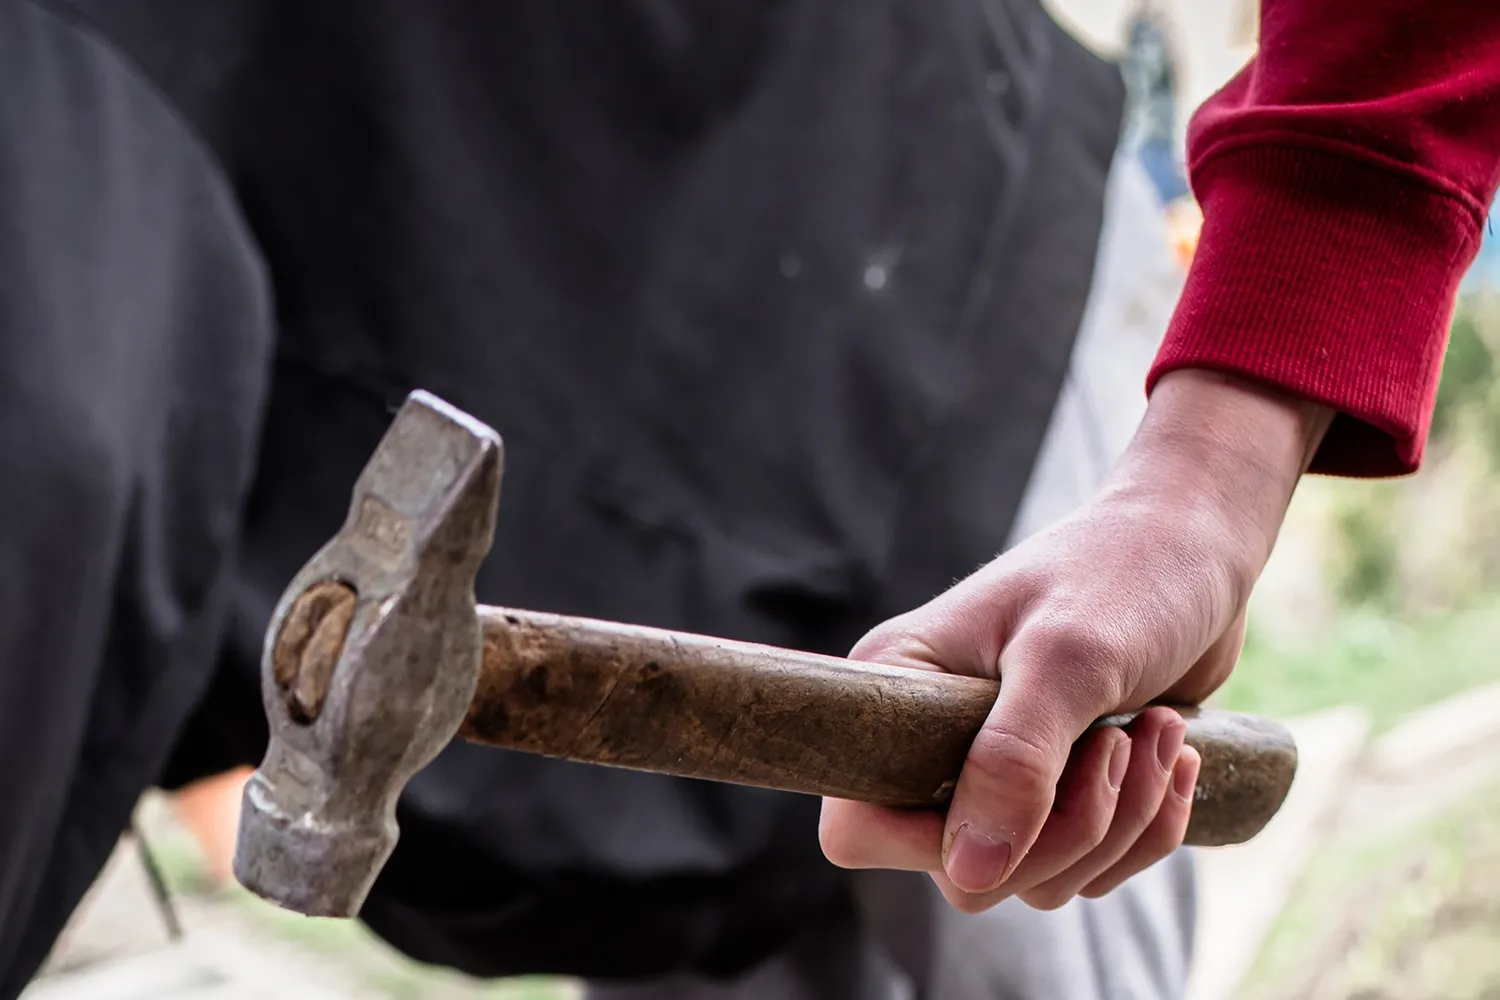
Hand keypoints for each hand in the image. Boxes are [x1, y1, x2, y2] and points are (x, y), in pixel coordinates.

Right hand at [819, 370, 1331, 912]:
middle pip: (964, 872)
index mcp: (898, 691)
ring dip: (1120, 823)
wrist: (1198, 546)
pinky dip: (1146, 827)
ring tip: (1158, 732)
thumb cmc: (1124, 575)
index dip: (928, 843)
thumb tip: (969, 870)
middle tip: (1120, 743)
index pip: (857, 825)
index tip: (1022, 798)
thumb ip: (1013, 761)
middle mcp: (932, 742)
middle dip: (1063, 831)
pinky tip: (1174, 753)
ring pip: (1035, 877)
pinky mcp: (1057, 789)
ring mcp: (998, 772)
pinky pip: (1088, 866)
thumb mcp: (1067, 659)